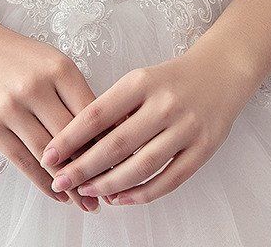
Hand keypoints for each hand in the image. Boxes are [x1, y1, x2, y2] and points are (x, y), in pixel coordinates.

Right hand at [0, 21, 99, 210]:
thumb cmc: (20, 58)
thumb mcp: (54, 62)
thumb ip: (77, 93)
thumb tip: (110, 131)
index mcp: (59, 68)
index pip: (92, 113)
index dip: (109, 141)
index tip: (124, 163)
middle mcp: (35, 87)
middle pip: (72, 137)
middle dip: (93, 168)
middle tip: (111, 189)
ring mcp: (11, 108)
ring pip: (49, 155)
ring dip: (70, 183)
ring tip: (87, 202)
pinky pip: (23, 161)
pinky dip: (44, 182)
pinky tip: (59, 194)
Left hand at [40, 50, 258, 205]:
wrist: (221, 72)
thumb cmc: (172, 78)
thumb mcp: (140, 79)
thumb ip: (114, 107)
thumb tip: (78, 143)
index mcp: (142, 82)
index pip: (98, 113)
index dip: (70, 137)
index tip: (49, 154)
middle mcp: (164, 104)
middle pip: (117, 144)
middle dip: (84, 167)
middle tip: (60, 181)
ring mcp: (186, 128)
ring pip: (141, 166)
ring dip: (110, 184)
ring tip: (88, 191)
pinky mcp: (204, 149)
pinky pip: (169, 179)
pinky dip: (142, 193)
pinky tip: (122, 198)